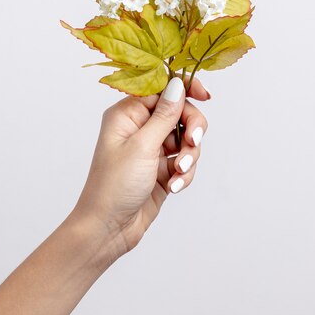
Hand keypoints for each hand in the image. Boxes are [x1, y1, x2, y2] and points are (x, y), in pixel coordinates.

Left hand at [73, 76, 209, 254]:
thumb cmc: (114, 186)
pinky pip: (185, 161)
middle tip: (192, 142)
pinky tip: (174, 187)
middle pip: (179, 114)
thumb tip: (177, 84)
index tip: (205, 96)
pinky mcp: (161, 169)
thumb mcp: (142, 146)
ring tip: (178, 173)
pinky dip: (184, 173)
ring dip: (188, 156)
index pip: (161, 90)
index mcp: (127, 115)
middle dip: (190, 129)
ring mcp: (151, 149)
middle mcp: (139, 128)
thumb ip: (164, 115)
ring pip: (186, 139)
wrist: (109, 229)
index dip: (184, 90)